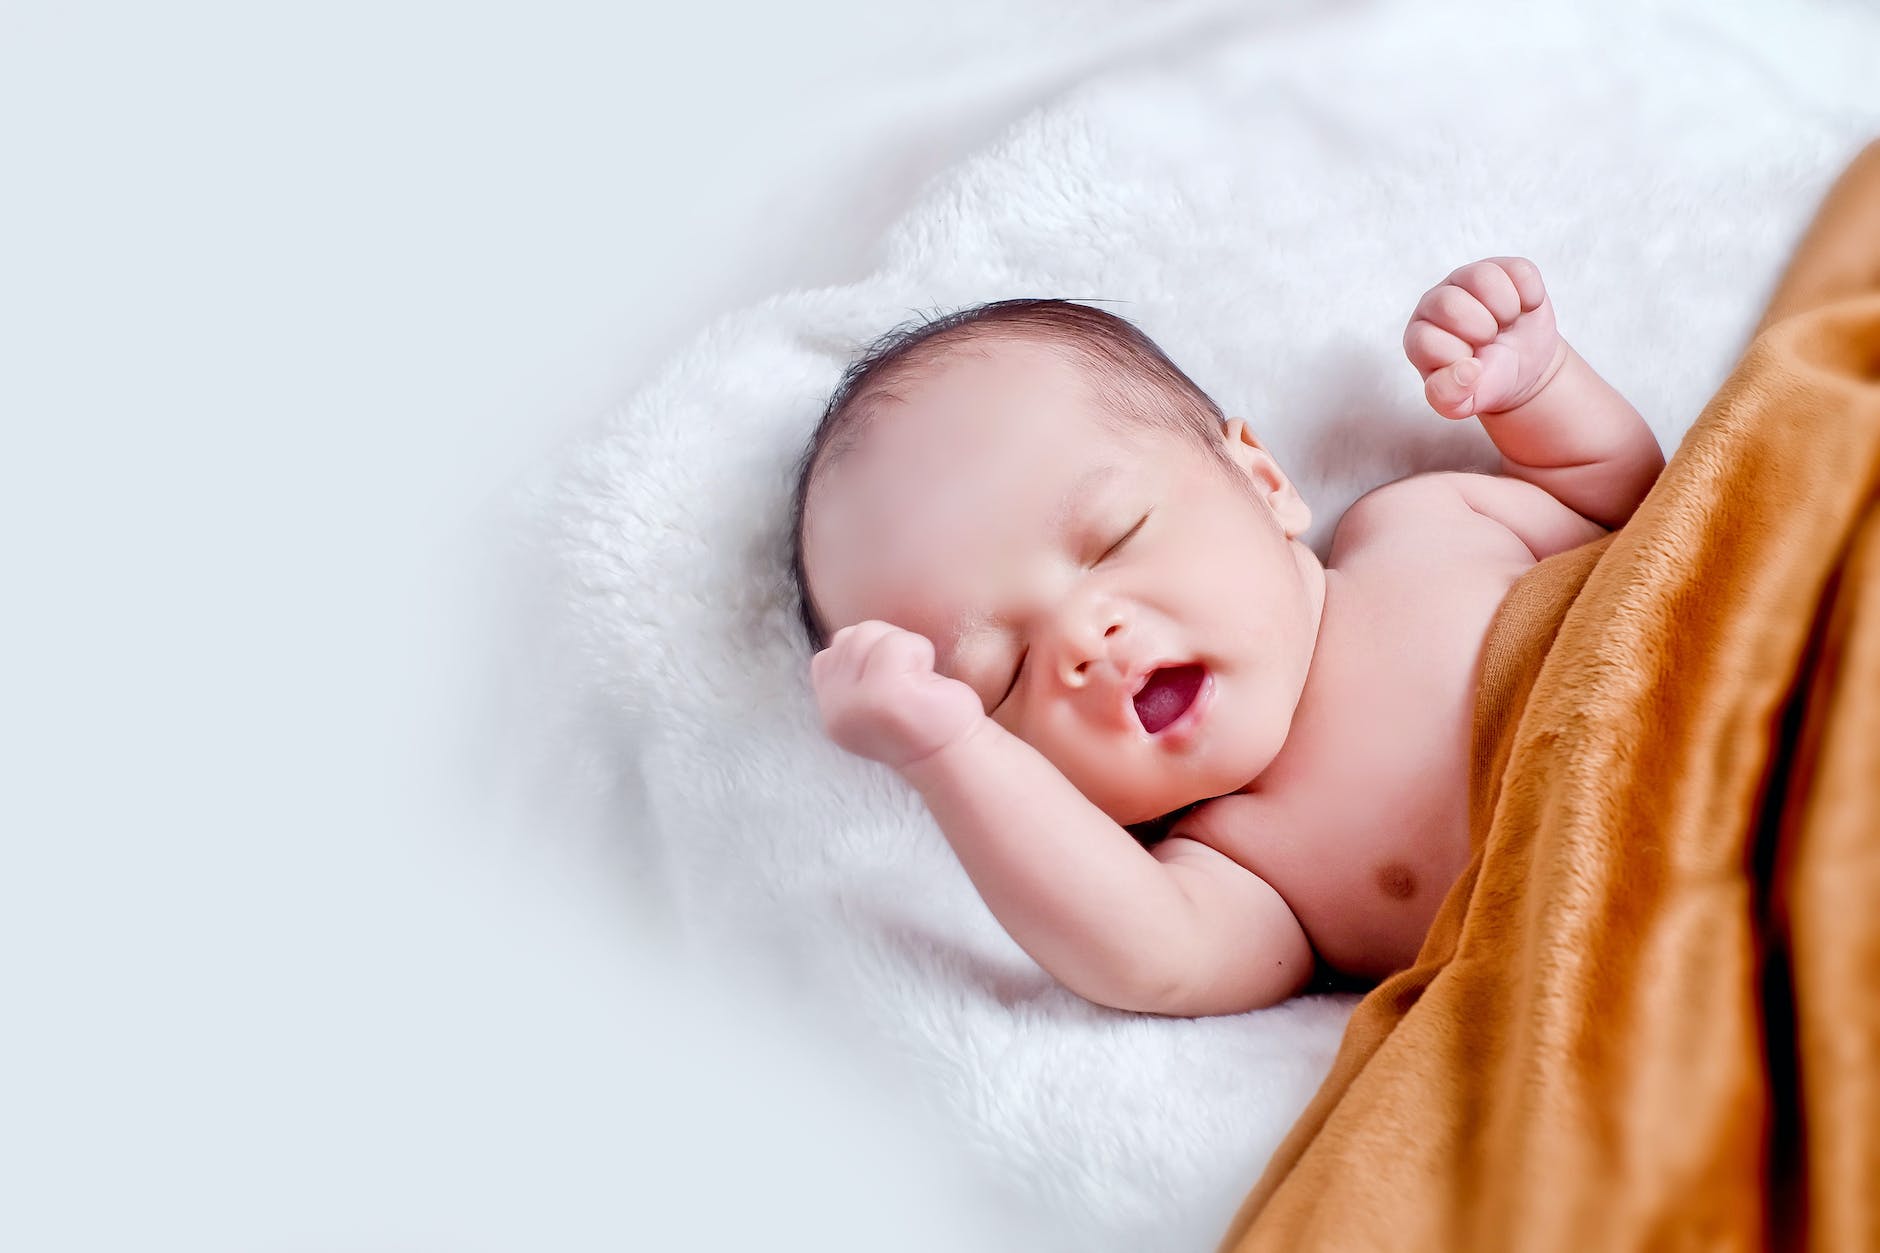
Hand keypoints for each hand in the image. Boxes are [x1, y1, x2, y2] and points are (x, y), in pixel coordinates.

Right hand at [810, 620, 987, 771]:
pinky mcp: (885, 695)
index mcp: (832, 710)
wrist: (951, 754)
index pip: (832, 650)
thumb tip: (845, 636)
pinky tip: (926, 683)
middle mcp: (837, 709)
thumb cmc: (920, 718)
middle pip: (850, 637)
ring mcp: (858, 702)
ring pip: (868, 633)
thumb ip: (851, 673)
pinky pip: (898, 643)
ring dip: (903, 648)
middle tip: (908, 681)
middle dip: (886, 647)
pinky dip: (920, 652)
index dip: (869, 653)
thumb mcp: (871, 699)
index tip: (893, 684)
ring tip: (916, 681)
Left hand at [1404, 256, 1569, 419]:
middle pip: (1449, 304)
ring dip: (1505, 309)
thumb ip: (1450, 397)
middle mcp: (1435, 303)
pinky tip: (1523, 310)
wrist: (1522, 366)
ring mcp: (1466, 280)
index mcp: (1419, 337)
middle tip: (1490, 342)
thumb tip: (1466, 370)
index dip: (1458, 359)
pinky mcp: (1501, 267)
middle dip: (1481, 331)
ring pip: (1482, 277)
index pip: (1426, 341)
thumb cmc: (1486, 381)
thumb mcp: (1464, 402)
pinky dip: (1530, 296)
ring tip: (1505, 323)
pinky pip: (1519, 271)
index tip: (1473, 366)